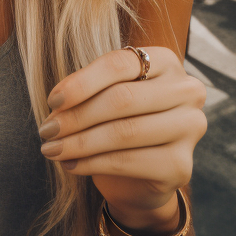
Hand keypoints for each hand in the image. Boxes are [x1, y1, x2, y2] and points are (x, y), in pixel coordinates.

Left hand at [38, 46, 205, 232]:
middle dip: (77, 116)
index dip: (81, 82)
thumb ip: (87, 91)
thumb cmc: (119, 120)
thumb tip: (57, 105)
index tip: (51, 100)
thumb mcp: (104, 95)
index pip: (118, 64)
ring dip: (79, 143)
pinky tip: (70, 164)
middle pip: (122, 99)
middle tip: (46, 129)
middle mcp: (186, 90)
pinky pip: (129, 162)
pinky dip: (93, 163)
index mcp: (166, 61)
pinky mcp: (182, 165)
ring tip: (51, 149)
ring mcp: (190, 128)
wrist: (141, 174)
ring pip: (124, 132)